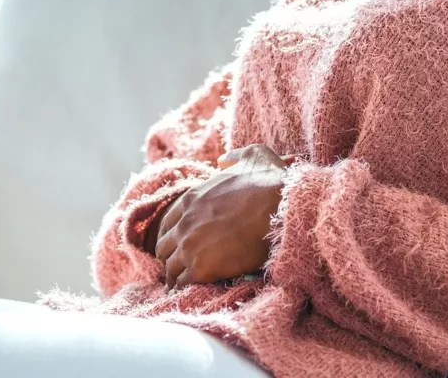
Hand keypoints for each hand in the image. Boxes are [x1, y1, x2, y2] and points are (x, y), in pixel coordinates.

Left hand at [155, 145, 293, 288]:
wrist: (283, 209)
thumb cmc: (272, 182)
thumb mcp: (254, 156)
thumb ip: (235, 157)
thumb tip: (224, 160)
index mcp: (192, 198)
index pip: (168, 223)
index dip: (174, 235)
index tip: (181, 244)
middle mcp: (185, 222)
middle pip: (164, 247)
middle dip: (172, 257)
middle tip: (183, 266)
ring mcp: (190, 245)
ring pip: (170, 268)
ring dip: (177, 276)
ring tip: (185, 284)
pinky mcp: (202, 267)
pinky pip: (182, 283)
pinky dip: (185, 288)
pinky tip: (193, 291)